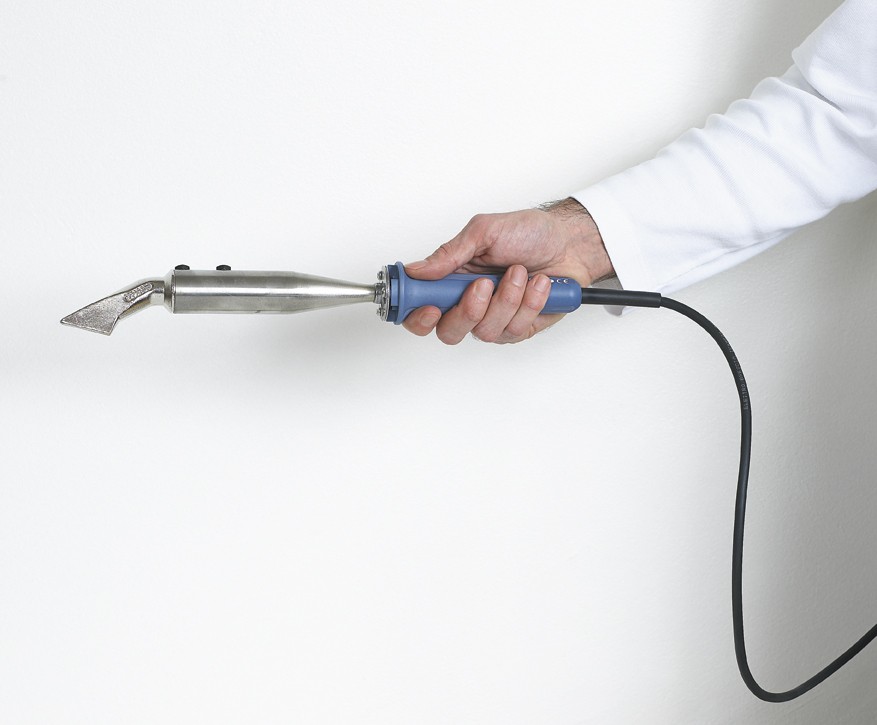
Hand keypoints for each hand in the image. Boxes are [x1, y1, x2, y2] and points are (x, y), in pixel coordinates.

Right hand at [402, 198, 613, 343]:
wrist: (569, 242)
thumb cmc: (527, 233)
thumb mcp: (484, 232)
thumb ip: (449, 254)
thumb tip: (416, 270)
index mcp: (451, 281)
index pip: (420, 310)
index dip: (418, 317)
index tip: (430, 307)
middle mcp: (469, 304)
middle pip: (449, 332)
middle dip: (467, 311)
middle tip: (482, 286)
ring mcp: (495, 319)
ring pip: (485, 331)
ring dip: (506, 299)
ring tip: (519, 273)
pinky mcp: (519, 328)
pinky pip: (515, 329)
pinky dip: (529, 303)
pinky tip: (538, 284)